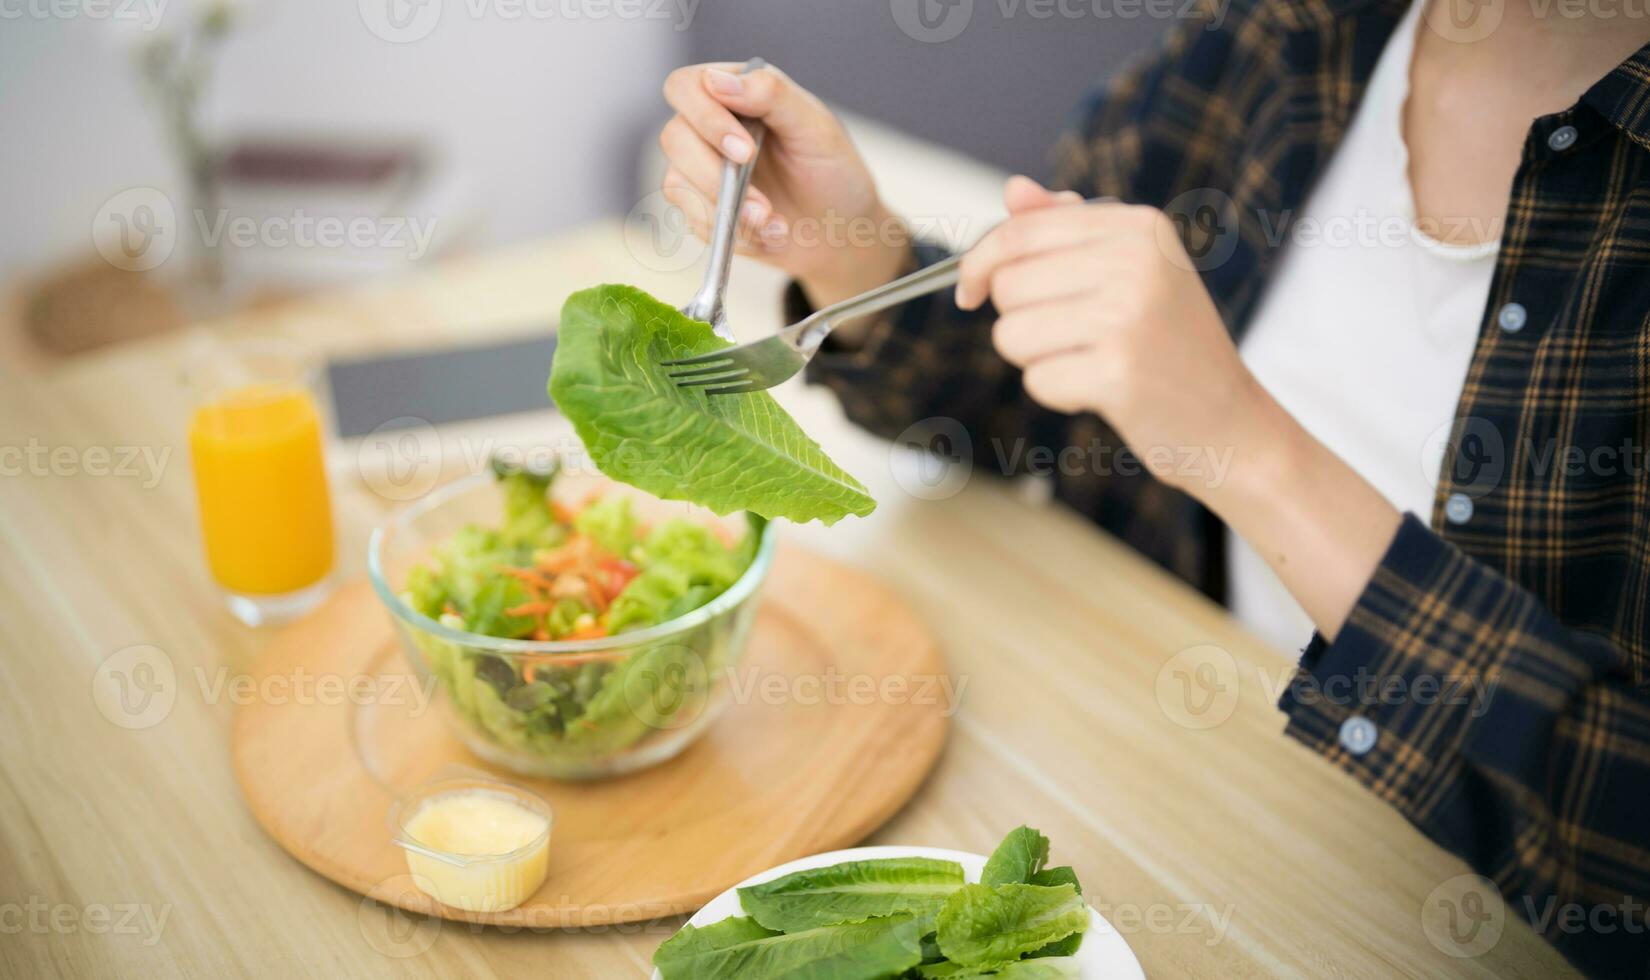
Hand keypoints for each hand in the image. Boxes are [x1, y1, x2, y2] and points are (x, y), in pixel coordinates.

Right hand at [659, 62, 907, 306]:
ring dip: (729, 211)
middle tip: (760, 202)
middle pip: (673, 137)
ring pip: (677, 184)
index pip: (686, 87)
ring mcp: (702, 169)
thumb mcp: (815, 127)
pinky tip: (769, 235)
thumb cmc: (833, 171)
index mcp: (735, 93)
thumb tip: (716, 79)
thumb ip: (771, 94)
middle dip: (714, 176)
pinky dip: (735, 234)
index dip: (704, 117)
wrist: (840, 232)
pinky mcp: (702, 209)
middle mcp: (710, 127)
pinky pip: (695, 222)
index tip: (744, 151)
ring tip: (774, 223)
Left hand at [958, 176, 1401, 639]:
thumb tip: (1013, 190)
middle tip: (1072, 338)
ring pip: (1011, 333)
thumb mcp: (1132, 270)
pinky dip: (1057, 392)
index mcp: (1138, 226)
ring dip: (1036, 358)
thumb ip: (1068, 228)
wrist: (1229, 421)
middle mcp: (1136, 262)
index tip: (969, 292)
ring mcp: (1129, 317)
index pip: (1020, 232)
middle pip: (1008, 284)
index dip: (979, 263)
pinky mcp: (1119, 374)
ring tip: (1089, 362)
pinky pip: (1037, 379)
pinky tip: (1101, 391)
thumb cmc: (1169, 344)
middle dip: (1019, 319)